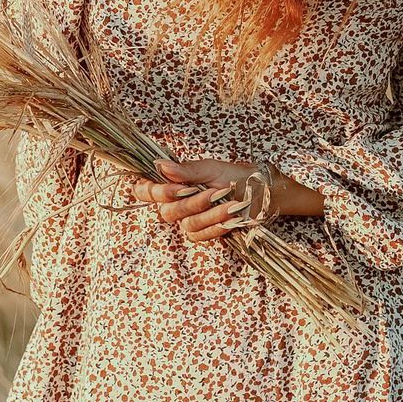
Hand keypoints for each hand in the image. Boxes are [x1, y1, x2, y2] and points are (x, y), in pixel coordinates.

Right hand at [134, 159, 323, 243]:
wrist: (258, 190)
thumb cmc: (233, 175)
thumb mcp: (210, 168)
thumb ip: (186, 170)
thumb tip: (161, 166)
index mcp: (172, 184)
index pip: (144, 191)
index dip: (151, 192)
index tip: (173, 187)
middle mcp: (176, 204)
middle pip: (167, 212)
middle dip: (190, 203)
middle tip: (211, 192)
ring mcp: (189, 220)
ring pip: (187, 224)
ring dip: (210, 214)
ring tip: (229, 202)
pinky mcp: (204, 233)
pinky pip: (202, 235)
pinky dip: (217, 225)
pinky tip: (232, 216)